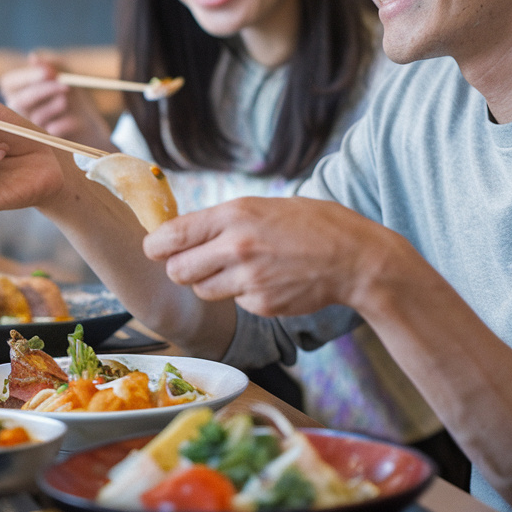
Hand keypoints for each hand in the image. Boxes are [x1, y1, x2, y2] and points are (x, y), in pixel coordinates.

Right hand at [0, 52, 113, 148]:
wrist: (88, 125)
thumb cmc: (72, 95)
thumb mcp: (65, 75)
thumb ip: (51, 65)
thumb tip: (33, 56)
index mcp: (15, 92)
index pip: (9, 83)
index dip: (28, 77)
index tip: (50, 72)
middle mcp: (16, 112)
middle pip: (21, 100)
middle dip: (44, 90)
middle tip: (65, 85)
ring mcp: (28, 130)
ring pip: (36, 117)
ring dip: (55, 106)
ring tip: (67, 101)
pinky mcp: (43, 144)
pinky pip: (52, 131)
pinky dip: (65, 123)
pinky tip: (73, 121)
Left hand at [142, 196, 402, 316]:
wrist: (357, 259)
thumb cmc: (315, 225)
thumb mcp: (265, 206)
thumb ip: (225, 220)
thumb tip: (187, 232)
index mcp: (234, 214)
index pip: (172, 235)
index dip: (156, 245)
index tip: (154, 249)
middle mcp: (236, 247)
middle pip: (177, 270)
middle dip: (179, 269)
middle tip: (191, 264)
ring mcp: (249, 279)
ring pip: (202, 290)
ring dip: (210, 283)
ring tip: (238, 270)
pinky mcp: (261, 305)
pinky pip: (235, 302)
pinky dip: (243, 296)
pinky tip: (269, 281)